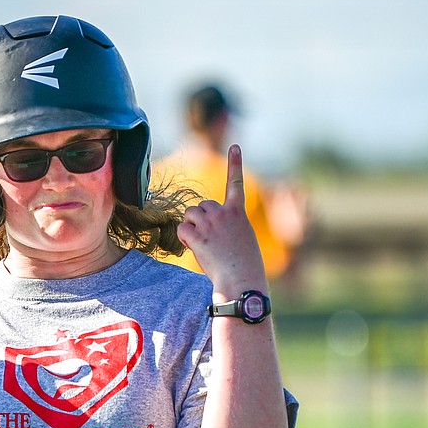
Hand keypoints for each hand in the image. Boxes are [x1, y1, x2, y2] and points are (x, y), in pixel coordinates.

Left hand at [176, 145, 267, 295]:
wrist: (242, 281)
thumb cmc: (244, 267)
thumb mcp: (243, 240)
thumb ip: (229, 227)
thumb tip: (208, 231)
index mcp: (238, 213)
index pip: (236, 183)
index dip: (235, 164)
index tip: (235, 147)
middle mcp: (224, 213)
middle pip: (202, 204)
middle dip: (200, 218)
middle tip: (208, 239)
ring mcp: (210, 224)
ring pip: (190, 214)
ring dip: (191, 227)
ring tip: (203, 245)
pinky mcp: (198, 236)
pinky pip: (183, 229)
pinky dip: (185, 239)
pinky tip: (194, 249)